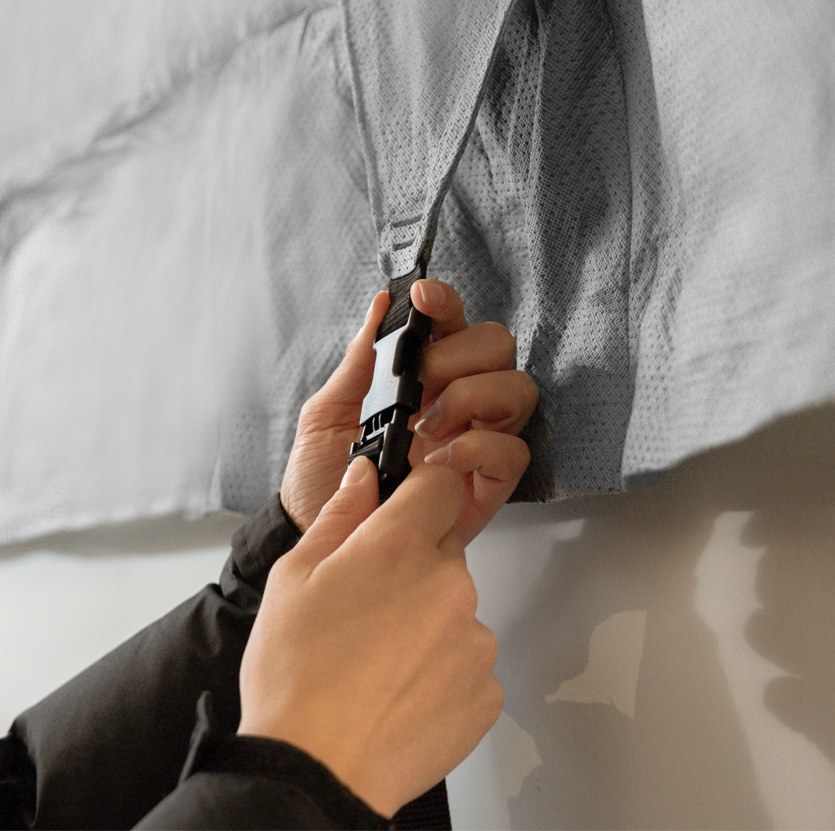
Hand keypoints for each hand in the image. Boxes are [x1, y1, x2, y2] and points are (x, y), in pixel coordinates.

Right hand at [240, 456, 502, 815]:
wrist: (319, 769)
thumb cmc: (296, 678)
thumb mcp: (293, 578)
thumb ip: (338, 517)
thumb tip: (364, 480)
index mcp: (399, 548)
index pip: (442, 484)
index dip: (422, 492)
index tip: (407, 508)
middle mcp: (449, 586)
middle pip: (445, 552)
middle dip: (412, 568)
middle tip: (366, 607)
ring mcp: (475, 641)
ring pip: (456, 611)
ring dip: (427, 623)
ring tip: (376, 660)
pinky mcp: (487, 690)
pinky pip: (467, 663)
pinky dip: (440, 671)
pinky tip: (396, 689)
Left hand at [280, 281, 537, 543]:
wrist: (317, 533)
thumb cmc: (321, 477)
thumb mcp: (326, 414)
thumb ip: (358, 363)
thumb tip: (379, 307)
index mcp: (421, 378)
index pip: (453, 325)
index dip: (446, 304)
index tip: (423, 300)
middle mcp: (457, 404)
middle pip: (497, 348)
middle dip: (459, 354)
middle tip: (420, 383)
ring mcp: (475, 443)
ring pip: (517, 392)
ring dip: (473, 397)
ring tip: (426, 425)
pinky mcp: (485, 488)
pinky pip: (513, 453)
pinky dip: (481, 447)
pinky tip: (440, 460)